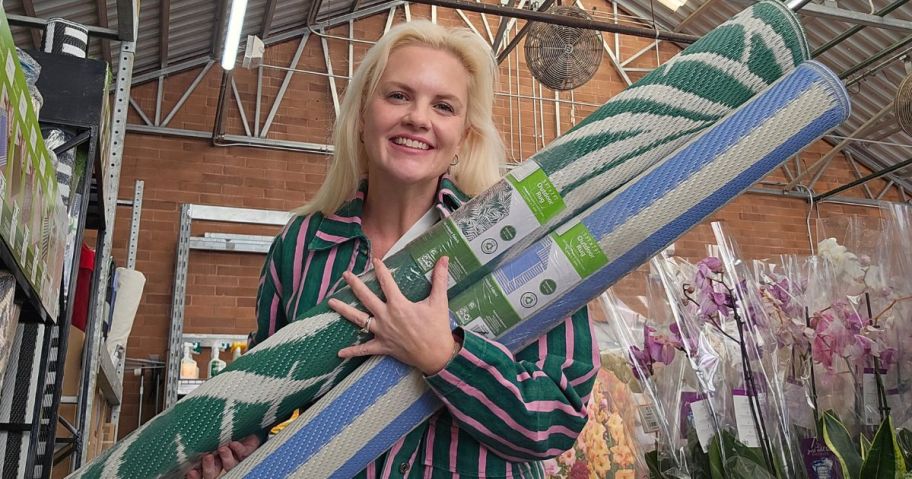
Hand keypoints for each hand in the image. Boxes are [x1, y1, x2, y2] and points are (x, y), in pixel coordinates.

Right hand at [185, 434, 261, 478]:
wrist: (245, 427)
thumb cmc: (223, 433)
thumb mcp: (209, 438)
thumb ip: (201, 443)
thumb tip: (185, 441)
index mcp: (211, 463)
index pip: (202, 473)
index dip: (196, 476)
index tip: (190, 472)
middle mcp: (222, 464)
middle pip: (214, 473)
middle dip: (209, 468)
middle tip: (207, 457)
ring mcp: (235, 460)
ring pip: (230, 465)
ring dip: (226, 457)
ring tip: (222, 449)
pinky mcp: (246, 453)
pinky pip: (243, 453)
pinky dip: (238, 448)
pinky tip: (233, 444)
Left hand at [330, 256, 458, 374]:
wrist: (437, 356)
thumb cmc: (437, 328)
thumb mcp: (439, 302)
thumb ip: (440, 279)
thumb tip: (444, 258)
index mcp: (398, 305)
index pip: (386, 282)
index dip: (381, 270)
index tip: (375, 260)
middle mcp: (386, 316)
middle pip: (366, 297)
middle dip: (355, 284)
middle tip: (345, 275)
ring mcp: (382, 332)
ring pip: (358, 319)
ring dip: (344, 310)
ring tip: (331, 302)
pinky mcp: (382, 347)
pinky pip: (364, 349)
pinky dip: (352, 351)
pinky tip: (339, 353)